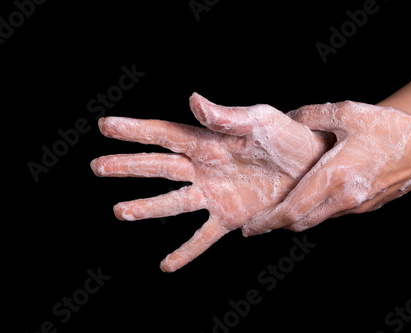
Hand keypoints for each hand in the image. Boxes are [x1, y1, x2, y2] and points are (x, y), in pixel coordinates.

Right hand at [90, 93, 329, 271]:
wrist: (313, 166)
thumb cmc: (287, 136)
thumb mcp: (259, 121)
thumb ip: (226, 116)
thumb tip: (193, 100)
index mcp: (208, 142)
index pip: (163, 135)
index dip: (134, 131)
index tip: (105, 126)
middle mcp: (204, 169)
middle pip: (158, 168)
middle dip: (128, 166)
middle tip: (98, 165)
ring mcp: (214, 195)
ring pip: (172, 202)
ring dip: (146, 207)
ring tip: (120, 211)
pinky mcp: (230, 217)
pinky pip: (203, 237)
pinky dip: (186, 252)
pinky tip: (167, 265)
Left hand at [243, 101, 410, 234]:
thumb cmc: (390, 130)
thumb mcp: (347, 112)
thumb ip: (312, 114)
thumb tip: (288, 116)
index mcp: (333, 178)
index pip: (292, 210)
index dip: (267, 222)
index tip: (249, 228)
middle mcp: (342, 199)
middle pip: (300, 223)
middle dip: (275, 225)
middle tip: (256, 223)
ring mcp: (355, 206)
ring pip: (317, 219)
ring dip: (295, 218)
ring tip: (277, 210)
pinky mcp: (365, 206)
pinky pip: (332, 213)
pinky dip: (315, 211)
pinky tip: (310, 197)